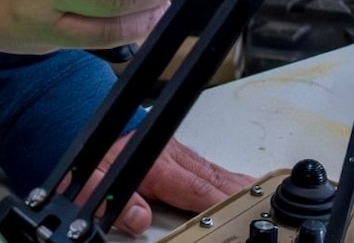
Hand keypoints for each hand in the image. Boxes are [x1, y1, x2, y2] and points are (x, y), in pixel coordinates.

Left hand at [73, 136, 255, 236]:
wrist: (94, 135)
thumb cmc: (97, 161)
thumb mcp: (93, 182)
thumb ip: (117, 203)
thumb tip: (139, 218)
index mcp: (156, 165)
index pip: (193, 188)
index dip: (215, 201)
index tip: (233, 213)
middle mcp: (172, 156)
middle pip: (211, 178)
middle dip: (236, 193)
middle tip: (260, 205)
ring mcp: (179, 154)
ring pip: (214, 170)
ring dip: (237, 183)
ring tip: (260, 194)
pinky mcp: (181, 155)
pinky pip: (210, 167)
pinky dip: (228, 176)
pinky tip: (240, 183)